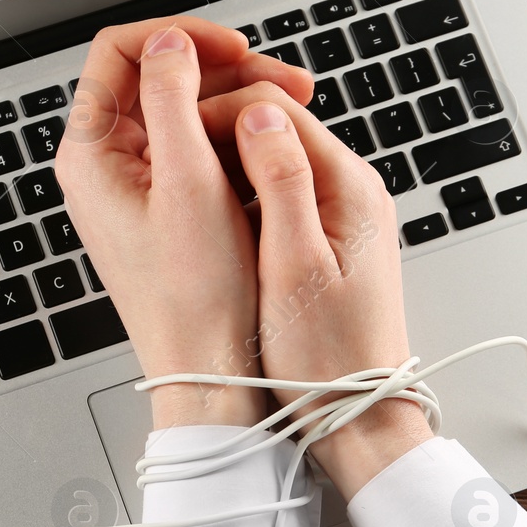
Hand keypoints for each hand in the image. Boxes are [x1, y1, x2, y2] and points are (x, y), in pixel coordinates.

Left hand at [55, 17, 311, 429]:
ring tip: (293, 112)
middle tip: (286, 82)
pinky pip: (196, 151)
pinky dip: (234, 139)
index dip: (180, 36)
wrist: (208, 370)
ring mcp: (133, 187)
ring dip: (236, 102)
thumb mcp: (190, 182)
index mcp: (92, 154)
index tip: (236, 48)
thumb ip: (173, 100)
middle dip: (223, 69)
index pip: (120, 52)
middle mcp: (104, 166)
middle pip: (157, 78)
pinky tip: (274, 151)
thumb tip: (168, 42)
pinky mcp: (162, 208)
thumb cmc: (196, 296)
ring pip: (183, 113)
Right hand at [204, 86, 434, 496]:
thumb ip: (282, 182)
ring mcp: (342, 215)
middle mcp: (352, 192)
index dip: (217, 113)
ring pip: (274, 160)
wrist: (358, 416)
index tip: (173, 135)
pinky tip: (215, 220)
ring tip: (183, 185)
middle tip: (168, 155)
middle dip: (219, 132)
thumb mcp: (295, 267)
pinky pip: (280, 195)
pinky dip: (244, 195)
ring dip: (228, 163)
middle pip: (276, 128)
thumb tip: (260, 115)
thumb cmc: (330, 360)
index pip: (276, 110)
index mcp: (349, 189)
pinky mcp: (329, 241)